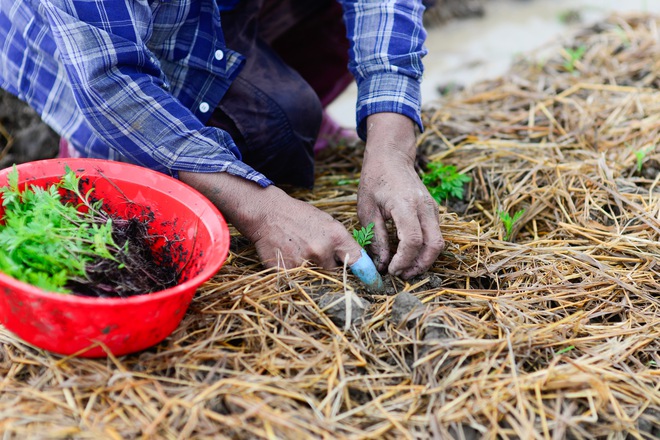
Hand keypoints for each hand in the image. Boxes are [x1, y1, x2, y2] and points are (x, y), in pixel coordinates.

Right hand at [179, 171, 362, 269]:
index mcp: (336, 236)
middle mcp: (322, 250)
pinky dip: (297, 279)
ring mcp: (303, 262)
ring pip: (318, 282)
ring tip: (303, 261)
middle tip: (322, 265)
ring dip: (315, 276)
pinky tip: (291, 263)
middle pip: (338, 276)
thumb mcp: (327, 222)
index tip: (375, 286)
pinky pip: (299, 284)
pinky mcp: (286, 272)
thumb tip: (358, 264)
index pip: (359, 262)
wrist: (267, 213)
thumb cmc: (299, 217)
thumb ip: (341, 243)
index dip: (368, 276)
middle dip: (333, 273)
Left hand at [358, 113, 443, 278]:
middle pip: (434, 245)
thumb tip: (383, 264)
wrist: (391, 157)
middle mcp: (425, 207)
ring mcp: (432, 209)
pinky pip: (435, 235)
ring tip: (404, 269)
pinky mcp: (433, 211)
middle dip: (420, 265)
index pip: (413, 240)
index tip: (391, 270)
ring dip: (424, 260)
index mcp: (406, 205)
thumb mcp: (367, 210)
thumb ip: (376, 238)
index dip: (404, 260)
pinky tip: (408, 255)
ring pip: (438, 242)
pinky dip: (425, 249)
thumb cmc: (375, 180)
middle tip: (401, 275)